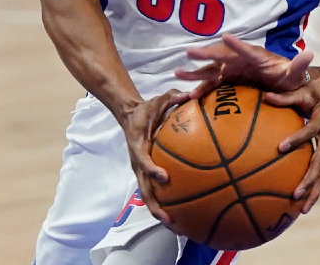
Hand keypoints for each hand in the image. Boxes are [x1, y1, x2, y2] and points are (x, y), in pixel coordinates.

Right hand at [118, 89, 191, 229]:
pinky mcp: (146, 172)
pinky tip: (180, 212)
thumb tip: (190, 93)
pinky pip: (154, 190)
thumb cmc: (147, 108)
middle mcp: (137, 162)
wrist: (129, 115)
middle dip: (155, 206)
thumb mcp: (159, 99)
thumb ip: (173, 97)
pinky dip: (164, 202)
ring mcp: (141, 170)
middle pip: (144, 189)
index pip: (142, 160)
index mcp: (138, 145)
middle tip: (169, 220)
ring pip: (148, 195)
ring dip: (159, 211)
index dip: (152, 169)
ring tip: (174, 226)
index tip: (164, 177)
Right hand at [177, 33, 312, 95]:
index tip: (226, 36)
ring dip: (195, 71)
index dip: (237, 44)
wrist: (282, 86)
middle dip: (206, 54)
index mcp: (257, 57)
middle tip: (189, 52)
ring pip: (211, 70)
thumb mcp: (295, 73)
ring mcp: (232, 71)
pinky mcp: (228, 81)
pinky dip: (201, 89)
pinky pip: (211, 85)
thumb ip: (299, 65)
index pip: (247, 50)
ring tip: (177, 72)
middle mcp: (241, 61)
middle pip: (221, 56)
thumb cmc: (288, 78)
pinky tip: (190, 97)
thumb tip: (309, 54)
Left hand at [263, 73, 319, 213]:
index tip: (280, 147)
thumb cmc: (316, 91)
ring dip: (315, 191)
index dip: (297, 138)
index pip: (311, 130)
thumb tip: (265, 97)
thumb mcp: (304, 90)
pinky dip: (315, 188)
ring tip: (302, 209)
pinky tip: (303, 203)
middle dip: (309, 179)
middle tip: (294, 193)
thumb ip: (286, 96)